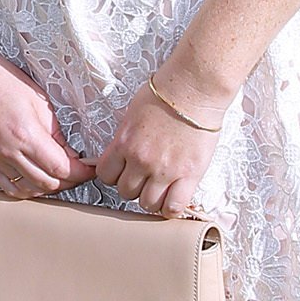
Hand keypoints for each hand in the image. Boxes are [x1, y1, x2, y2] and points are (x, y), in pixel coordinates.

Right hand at [0, 53, 94, 198]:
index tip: (90, 170)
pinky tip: (35, 182)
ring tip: (59, 176)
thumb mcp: (40, 102)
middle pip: (48, 183)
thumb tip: (68, 152)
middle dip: (70, 181)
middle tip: (80, 172)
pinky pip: (9, 187)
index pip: (61, 168)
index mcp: (27, 135)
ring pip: (30, 190)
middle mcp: (10, 151)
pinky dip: (26, 190)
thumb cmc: (1, 81)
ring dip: (48, 187)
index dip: (81, 173)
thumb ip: (56, 132)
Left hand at [94, 78, 228, 216]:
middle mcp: (141, 160)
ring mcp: (164, 170)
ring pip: (147, 203)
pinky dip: (171, 209)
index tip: (122, 172)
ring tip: (159, 188)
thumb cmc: (165, 95)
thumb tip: (119, 155)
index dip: (114, 176)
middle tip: (143, 179)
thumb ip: (124, 139)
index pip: (105, 175)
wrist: (194, 91)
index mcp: (124, 143)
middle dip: (133, 187)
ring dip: (151, 198)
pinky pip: (174, 207)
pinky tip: (172, 200)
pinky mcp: (188, 175)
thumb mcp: (132, 115)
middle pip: (125, 192)